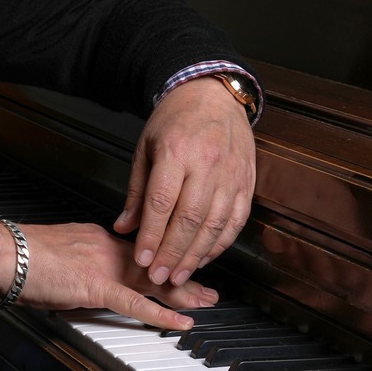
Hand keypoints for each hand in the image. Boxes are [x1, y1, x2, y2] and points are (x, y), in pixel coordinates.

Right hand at [0, 221, 218, 330]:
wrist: (7, 253)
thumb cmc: (22, 255)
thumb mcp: (59, 252)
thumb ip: (79, 262)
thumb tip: (84, 278)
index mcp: (96, 236)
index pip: (137, 250)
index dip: (160, 260)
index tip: (175, 265)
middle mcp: (105, 245)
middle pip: (152, 262)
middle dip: (181, 275)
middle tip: (206, 286)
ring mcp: (103, 264)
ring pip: (151, 279)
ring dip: (181, 293)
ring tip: (204, 302)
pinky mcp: (96, 284)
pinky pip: (134, 302)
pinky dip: (160, 313)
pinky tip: (179, 322)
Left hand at [112, 76, 256, 289]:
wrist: (212, 94)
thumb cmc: (175, 118)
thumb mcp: (146, 146)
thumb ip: (137, 189)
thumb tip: (124, 225)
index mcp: (176, 151)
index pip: (162, 202)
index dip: (151, 236)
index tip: (142, 259)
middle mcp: (206, 164)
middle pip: (189, 219)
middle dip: (172, 254)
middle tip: (158, 277)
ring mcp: (230, 175)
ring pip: (214, 226)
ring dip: (196, 256)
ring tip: (179, 275)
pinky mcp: (246, 183)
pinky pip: (235, 222)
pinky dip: (220, 245)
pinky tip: (204, 257)